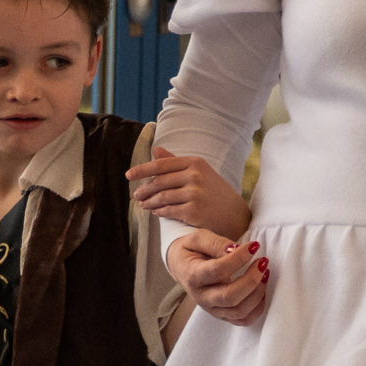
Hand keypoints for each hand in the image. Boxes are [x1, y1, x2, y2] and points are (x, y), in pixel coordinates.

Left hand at [128, 146, 249, 239]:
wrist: (236, 215)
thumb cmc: (215, 192)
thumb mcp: (199, 172)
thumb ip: (176, 162)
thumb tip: (155, 150)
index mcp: (195, 162)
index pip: (161, 165)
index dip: (142, 170)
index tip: (129, 175)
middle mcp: (195, 175)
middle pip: (159, 181)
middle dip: (144, 189)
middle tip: (136, 195)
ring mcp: (195, 193)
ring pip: (162, 197)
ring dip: (149, 202)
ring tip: (143, 204)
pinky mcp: (194, 211)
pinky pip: (169, 210)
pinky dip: (159, 211)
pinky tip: (155, 212)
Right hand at [166, 228, 268, 325]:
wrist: (182, 266)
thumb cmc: (192, 251)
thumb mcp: (198, 239)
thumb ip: (216, 243)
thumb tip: (236, 249)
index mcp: (193, 276)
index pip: (218, 271)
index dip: (239, 258)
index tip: (254, 246)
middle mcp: (201, 297)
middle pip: (230, 297)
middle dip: (252, 279)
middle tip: (263, 262)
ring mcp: (212, 309)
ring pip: (239, 311)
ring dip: (258, 293)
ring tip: (265, 273)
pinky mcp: (222, 315)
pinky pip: (244, 320)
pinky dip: (258, 308)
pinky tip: (262, 289)